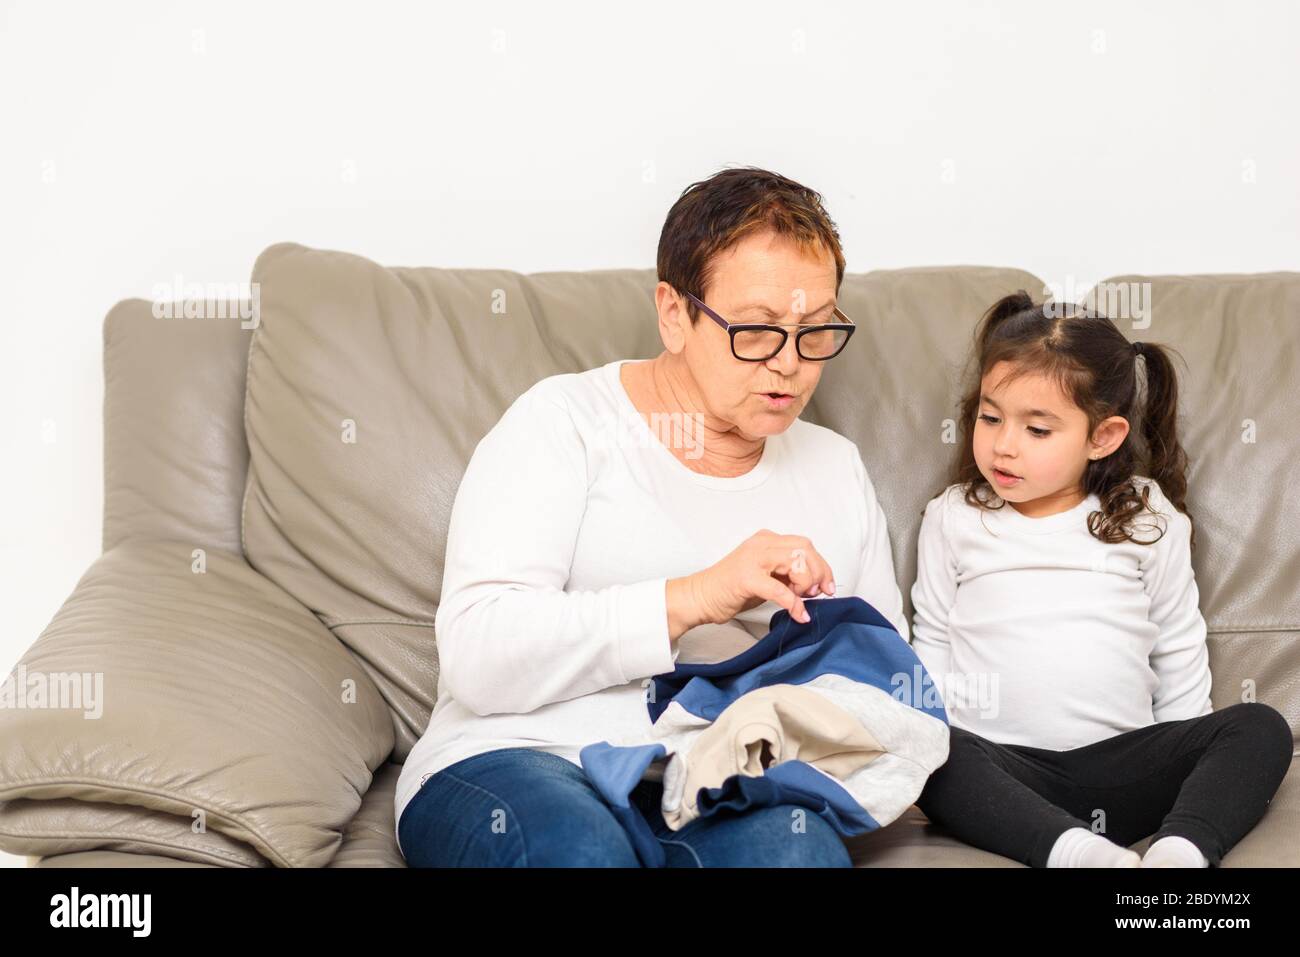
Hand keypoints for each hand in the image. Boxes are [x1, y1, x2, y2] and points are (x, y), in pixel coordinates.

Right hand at [668, 529, 836, 639]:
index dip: (822, 566)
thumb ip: (787, 575)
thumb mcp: (766, 576)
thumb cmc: (730, 589)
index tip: (827, 586)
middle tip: (817, 593)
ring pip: (796, 562)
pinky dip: (794, 604)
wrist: (699, 597)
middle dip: (818, 572)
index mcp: (766, 540)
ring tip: (801, 599)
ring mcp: (753, 559)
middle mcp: (761, 544)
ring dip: (806, 583)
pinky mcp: (747, 578)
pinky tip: (798, 614)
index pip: (805, 545)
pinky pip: (780, 590)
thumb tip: (815, 585)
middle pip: (805, 549)